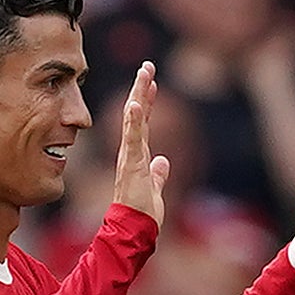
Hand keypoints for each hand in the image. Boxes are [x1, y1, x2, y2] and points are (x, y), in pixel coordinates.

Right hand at [113, 61, 172, 226]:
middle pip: (137, 114)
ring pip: (134, 120)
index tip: (152, 82)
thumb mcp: (155, 189)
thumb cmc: (142, 213)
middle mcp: (132, 152)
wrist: (134, 229)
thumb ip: (157, 174)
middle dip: (142, 89)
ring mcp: (130, 156)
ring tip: (144, 74)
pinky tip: (134, 104)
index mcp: (138, 155)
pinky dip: (133, 121)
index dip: (147, 101)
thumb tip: (163, 162)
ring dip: (139, 95)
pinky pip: (132, 139)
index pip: (143, 123)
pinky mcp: (131, 164)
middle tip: (147, 66)